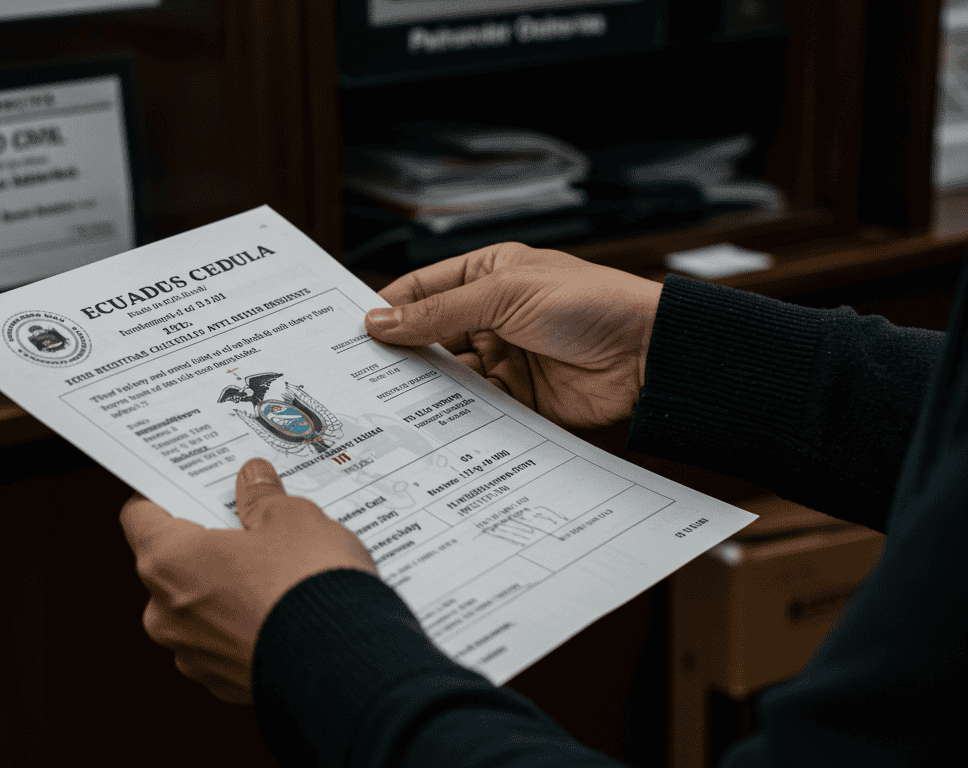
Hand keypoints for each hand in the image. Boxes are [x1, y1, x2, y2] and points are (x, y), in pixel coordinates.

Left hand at [119, 458, 376, 702]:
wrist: (345, 667)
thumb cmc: (306, 588)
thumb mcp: (291, 517)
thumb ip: (263, 497)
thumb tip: (254, 480)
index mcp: (168, 561)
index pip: (140, 516)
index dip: (163, 495)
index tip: (188, 486)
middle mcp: (167, 614)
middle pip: (172, 563)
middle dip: (206, 542)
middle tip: (247, 522)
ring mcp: (194, 654)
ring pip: (199, 606)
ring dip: (227, 586)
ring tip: (277, 568)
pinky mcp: (224, 683)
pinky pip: (226, 640)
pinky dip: (247, 623)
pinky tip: (284, 607)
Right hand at [365, 242, 662, 429]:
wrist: (648, 353)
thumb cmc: (590, 303)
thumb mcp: (505, 296)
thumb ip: (438, 312)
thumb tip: (379, 322)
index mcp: (488, 276)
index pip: (422, 291)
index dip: (388, 311)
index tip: (352, 334)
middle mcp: (492, 316)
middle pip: (429, 337)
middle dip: (400, 355)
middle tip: (360, 375)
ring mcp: (504, 358)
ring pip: (448, 376)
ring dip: (425, 388)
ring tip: (388, 403)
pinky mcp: (518, 398)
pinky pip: (475, 407)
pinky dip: (454, 415)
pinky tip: (430, 423)